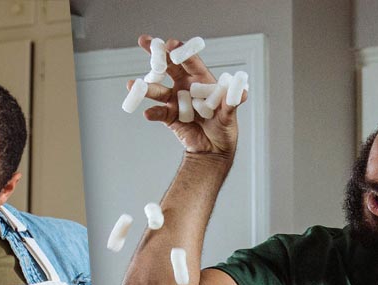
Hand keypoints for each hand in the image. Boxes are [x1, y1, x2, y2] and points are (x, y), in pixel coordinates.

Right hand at [132, 35, 242, 159]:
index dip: (181, 52)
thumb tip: (244, 93)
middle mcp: (185, 86)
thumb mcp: (229, 114)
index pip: (190, 62)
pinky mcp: (169, 117)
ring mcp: (175, 101)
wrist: (213, 149)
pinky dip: (153, 113)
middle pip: (169, 67)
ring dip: (146, 87)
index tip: (171, 43)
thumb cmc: (224, 128)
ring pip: (159, 90)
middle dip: (157, 55)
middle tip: (145, 42)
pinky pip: (158, 113)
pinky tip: (147, 114)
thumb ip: (232, 103)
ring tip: (133, 84)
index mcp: (201, 80)